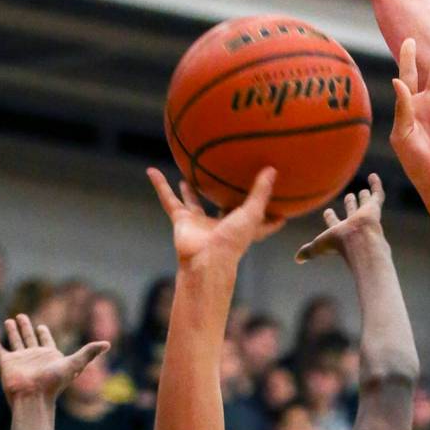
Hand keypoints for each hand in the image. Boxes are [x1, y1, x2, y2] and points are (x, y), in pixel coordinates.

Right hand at [0, 316, 108, 405]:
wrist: (34, 396)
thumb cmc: (54, 382)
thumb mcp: (75, 364)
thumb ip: (89, 353)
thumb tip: (108, 343)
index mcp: (51, 356)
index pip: (47, 341)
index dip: (44, 334)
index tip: (42, 326)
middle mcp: (35, 357)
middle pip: (29, 338)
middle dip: (26, 328)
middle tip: (21, 316)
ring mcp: (21, 359)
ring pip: (15, 341)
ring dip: (12, 331)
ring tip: (10, 319)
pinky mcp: (7, 362)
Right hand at [147, 167, 283, 266]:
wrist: (206, 259)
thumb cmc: (233, 241)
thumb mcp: (252, 214)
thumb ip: (261, 193)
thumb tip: (272, 170)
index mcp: (241, 227)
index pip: (257, 219)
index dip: (267, 213)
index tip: (277, 205)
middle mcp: (220, 225)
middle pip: (222, 209)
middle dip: (224, 199)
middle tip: (227, 182)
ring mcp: (200, 224)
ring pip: (193, 203)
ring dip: (189, 192)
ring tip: (187, 179)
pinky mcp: (182, 222)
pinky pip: (168, 200)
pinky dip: (160, 186)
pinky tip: (152, 171)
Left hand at [296, 175, 386, 262]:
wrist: (359, 242)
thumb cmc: (339, 245)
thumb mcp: (319, 246)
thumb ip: (309, 251)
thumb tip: (297, 259)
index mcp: (340, 232)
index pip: (335, 224)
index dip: (331, 218)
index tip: (327, 211)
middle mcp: (354, 224)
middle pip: (352, 212)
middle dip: (351, 206)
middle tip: (349, 197)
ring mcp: (366, 217)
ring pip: (366, 204)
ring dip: (364, 198)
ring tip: (364, 191)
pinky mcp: (375, 209)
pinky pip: (377, 195)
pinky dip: (376, 185)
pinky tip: (373, 176)